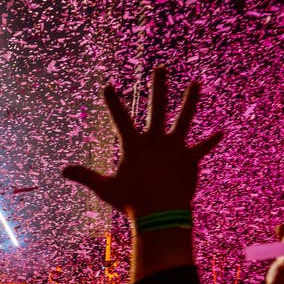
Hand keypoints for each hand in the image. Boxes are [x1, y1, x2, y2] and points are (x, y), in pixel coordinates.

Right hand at [62, 66, 221, 216]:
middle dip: (159, 86)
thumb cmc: (131, 203)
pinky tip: (221, 133)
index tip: (108, 85)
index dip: (113, 102)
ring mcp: (175, 147)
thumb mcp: (105, 188)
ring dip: (191, 100)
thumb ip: (85, 176)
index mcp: (134, 145)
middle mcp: (156, 140)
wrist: (160, 215)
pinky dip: (211, 142)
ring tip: (196, 83)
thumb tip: (63, 171)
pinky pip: (202, 148)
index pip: (120, 118)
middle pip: (157, 106)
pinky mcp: (190, 159)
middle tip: (160, 67)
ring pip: (184, 118)